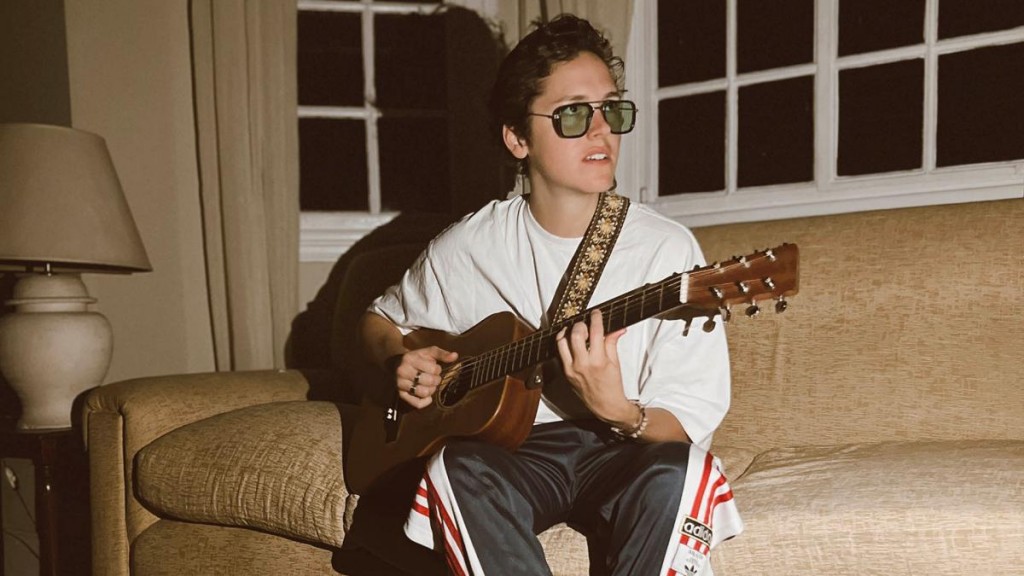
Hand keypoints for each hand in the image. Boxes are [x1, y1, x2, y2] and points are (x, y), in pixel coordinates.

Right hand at [392, 346, 457, 408]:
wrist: (397, 365)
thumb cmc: (417, 358)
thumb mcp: (428, 352)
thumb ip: (442, 354)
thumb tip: (455, 355)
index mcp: (410, 358)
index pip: (433, 368)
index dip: (437, 369)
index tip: (434, 368)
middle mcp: (403, 371)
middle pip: (429, 381)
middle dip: (436, 380)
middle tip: (433, 378)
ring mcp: (400, 384)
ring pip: (423, 392)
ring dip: (431, 390)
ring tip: (430, 385)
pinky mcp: (401, 395)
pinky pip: (417, 403)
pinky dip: (425, 402)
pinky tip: (427, 396)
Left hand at [554, 309, 635, 425]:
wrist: (606, 405)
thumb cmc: (612, 385)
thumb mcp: (615, 362)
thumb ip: (612, 342)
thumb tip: (617, 328)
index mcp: (598, 361)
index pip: (595, 332)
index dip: (596, 319)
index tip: (596, 313)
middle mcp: (582, 364)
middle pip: (575, 334)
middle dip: (580, 324)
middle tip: (585, 322)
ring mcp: (571, 369)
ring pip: (562, 342)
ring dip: (568, 332)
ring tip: (575, 329)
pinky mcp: (565, 373)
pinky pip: (560, 353)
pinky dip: (563, 344)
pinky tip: (569, 341)